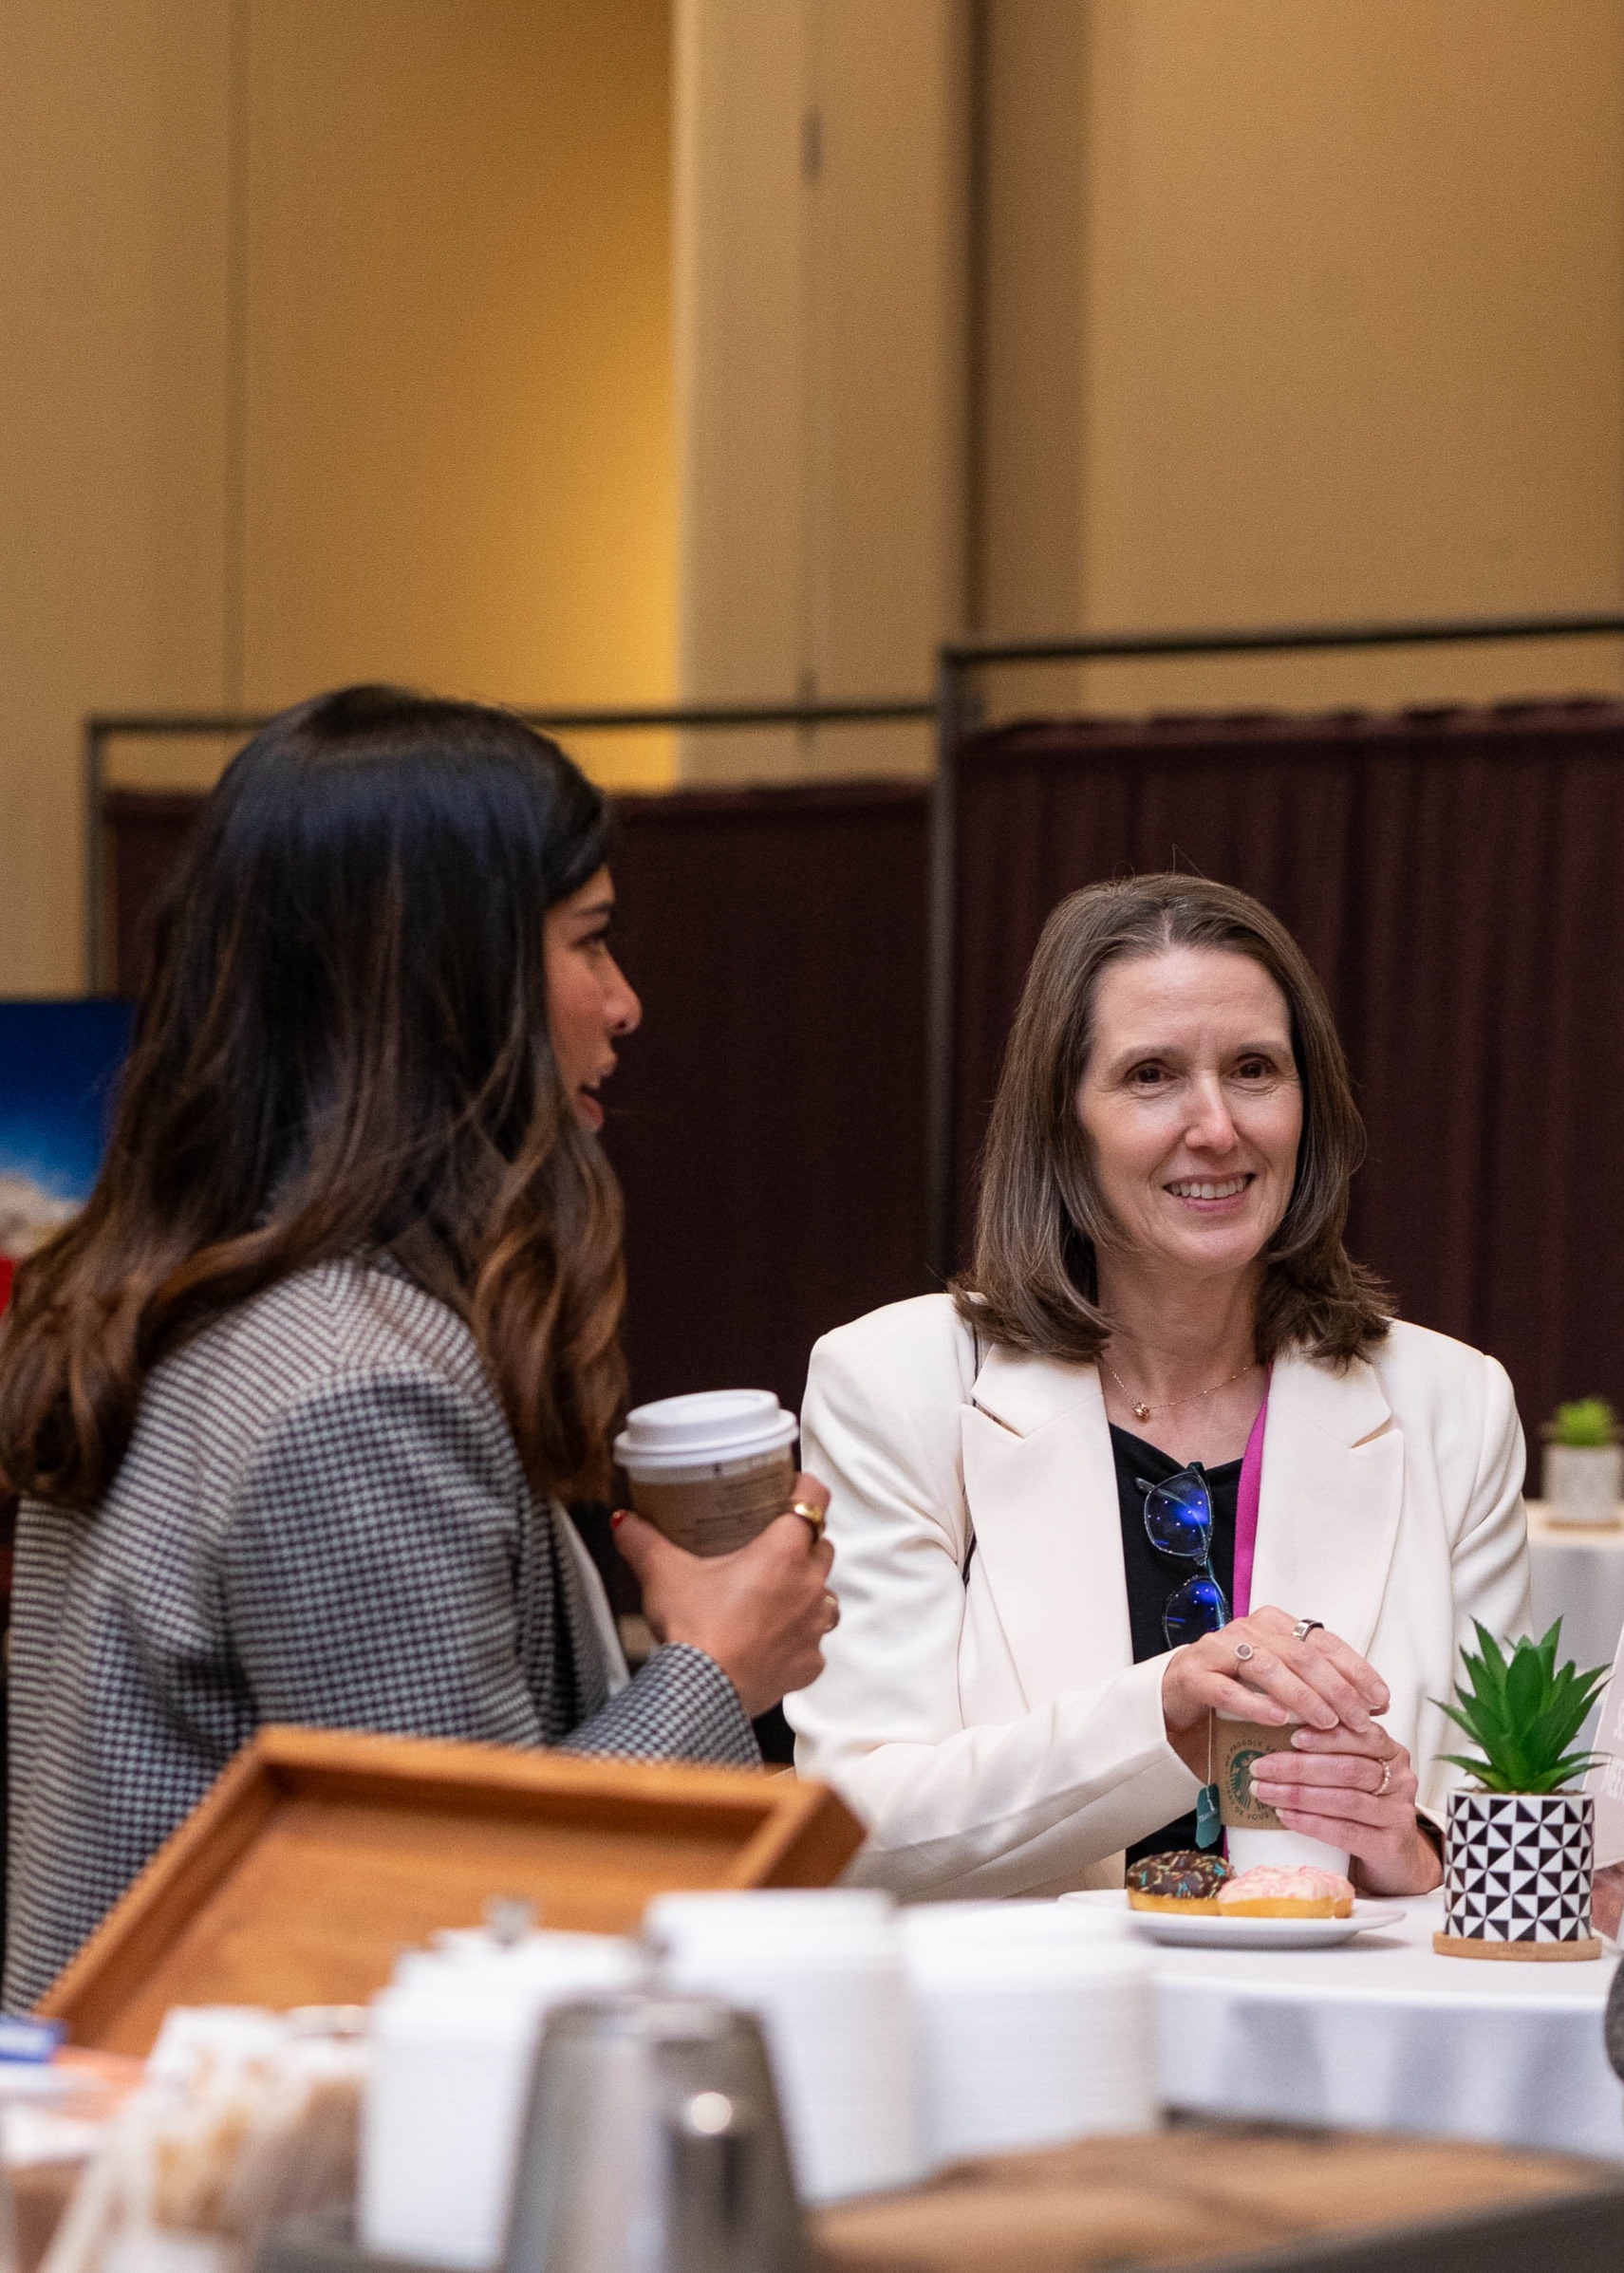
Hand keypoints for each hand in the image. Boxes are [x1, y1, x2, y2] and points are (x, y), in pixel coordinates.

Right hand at [611, 1473, 834, 1718]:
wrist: (703, 1692)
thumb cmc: (693, 1629)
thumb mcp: (662, 1574)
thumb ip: (642, 1540)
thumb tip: (624, 1522)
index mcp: (783, 1551)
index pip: (814, 1499)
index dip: (805, 1489)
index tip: (791, 1489)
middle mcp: (809, 1585)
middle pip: (821, 1547)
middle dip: (802, 1543)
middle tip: (769, 1546)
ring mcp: (813, 1627)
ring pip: (824, 1595)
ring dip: (804, 1591)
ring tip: (771, 1594)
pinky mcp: (810, 1663)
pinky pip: (813, 1642)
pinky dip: (797, 1638)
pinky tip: (769, 1640)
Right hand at [1162, 1606, 1389, 1740]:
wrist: (1180, 1690)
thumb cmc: (1238, 1686)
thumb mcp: (1283, 1680)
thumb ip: (1319, 1684)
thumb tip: (1373, 1704)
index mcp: (1275, 1624)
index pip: (1325, 1643)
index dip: (1357, 1670)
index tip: (1380, 1699)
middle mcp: (1249, 1629)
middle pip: (1301, 1655)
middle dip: (1337, 1689)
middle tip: (1359, 1720)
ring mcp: (1218, 1649)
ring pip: (1268, 1667)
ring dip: (1302, 1697)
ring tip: (1325, 1722)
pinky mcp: (1195, 1676)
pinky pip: (1227, 1690)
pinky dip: (1255, 1705)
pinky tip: (1278, 1721)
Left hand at [1249, 1722, 1442, 1895]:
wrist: (1396, 1858)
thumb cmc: (1366, 1809)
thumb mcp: (1355, 1774)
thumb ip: (1330, 1753)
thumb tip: (1275, 1737)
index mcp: (1392, 1752)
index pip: (1361, 1736)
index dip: (1327, 1736)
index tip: (1293, 1736)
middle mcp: (1401, 1780)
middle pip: (1347, 1769)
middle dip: (1299, 1767)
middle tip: (1261, 1767)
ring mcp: (1398, 1814)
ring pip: (1344, 1800)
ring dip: (1298, 1795)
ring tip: (1265, 1792)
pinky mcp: (1390, 1845)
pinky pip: (1345, 1832)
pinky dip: (1311, 1823)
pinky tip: (1286, 1816)